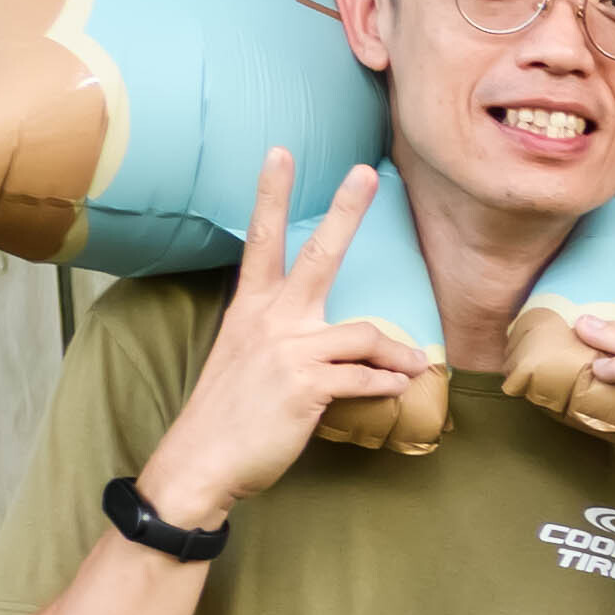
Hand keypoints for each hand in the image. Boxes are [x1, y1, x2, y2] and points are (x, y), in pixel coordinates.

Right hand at [132, 151, 426, 529]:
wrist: (202, 461)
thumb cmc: (228, 415)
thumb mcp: (246, 361)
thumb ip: (285, 340)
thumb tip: (331, 345)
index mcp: (252, 308)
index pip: (262, 240)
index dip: (271, 194)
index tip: (280, 153)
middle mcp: (271, 320)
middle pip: (317, 255)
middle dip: (345, 212)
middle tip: (366, 174)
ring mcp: (289, 350)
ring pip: (364, 334)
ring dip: (397, 353)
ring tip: (412, 367)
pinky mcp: (307, 386)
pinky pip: (366, 378)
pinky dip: (388, 385)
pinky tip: (396, 391)